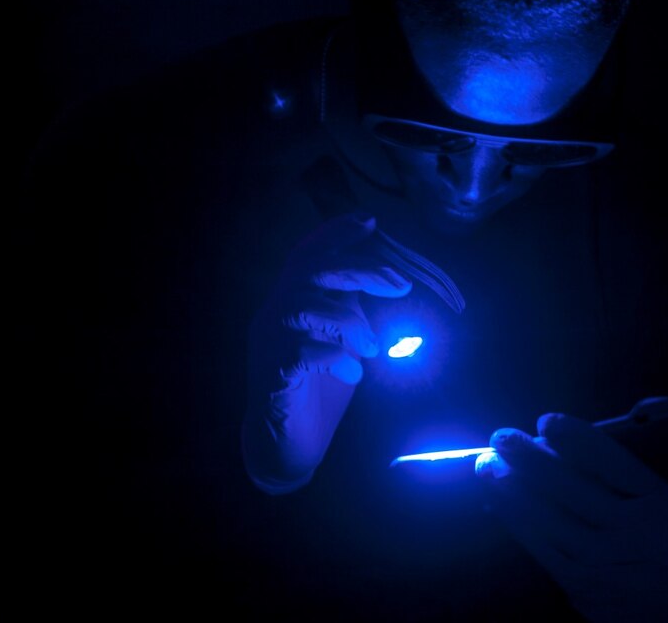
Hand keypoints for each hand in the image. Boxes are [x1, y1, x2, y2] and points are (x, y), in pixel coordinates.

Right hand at [241, 213, 411, 493]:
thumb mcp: (346, 343)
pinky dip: (335, 358)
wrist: (288, 446)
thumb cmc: (320, 391)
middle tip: (400, 286)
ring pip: (304, 308)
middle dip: (360, 270)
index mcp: (291, 302)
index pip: (306, 255)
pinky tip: (354, 376)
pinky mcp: (270, 374)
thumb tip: (393, 283)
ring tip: (372, 349)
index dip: (334, 234)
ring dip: (351, 323)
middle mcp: (273, 315)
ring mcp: (267, 343)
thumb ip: (355, 312)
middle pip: (310, 272)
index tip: (368, 222)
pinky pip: (300, 352)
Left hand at [477, 413, 667, 622]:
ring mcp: (607, 563)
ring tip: (487, 466)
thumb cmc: (651, 526)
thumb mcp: (648, 492)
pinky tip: (496, 500)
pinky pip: (541, 547)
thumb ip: (606, 467)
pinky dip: (515, 521)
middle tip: (501, 438)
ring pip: (552, 521)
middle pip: (575, 490)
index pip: (612, 463)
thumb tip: (545, 438)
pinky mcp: (581, 584)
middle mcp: (636, 533)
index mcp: (658, 500)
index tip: (545, 421)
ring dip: (512, 490)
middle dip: (532, 460)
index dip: (575, 439)